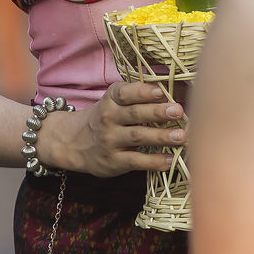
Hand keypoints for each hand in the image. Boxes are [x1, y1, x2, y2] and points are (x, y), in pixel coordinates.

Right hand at [42, 81, 186, 177]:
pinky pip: (136, 161)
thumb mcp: (112, 101)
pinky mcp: (113, 161)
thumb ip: (135, 95)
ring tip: (181, 136)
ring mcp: (110, 140)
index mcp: (110, 99)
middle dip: (157, 112)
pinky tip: (171, 160)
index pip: (125, 93)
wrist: (73, 142)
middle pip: (134, 114)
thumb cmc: (104, 117)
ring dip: (160, 136)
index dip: (142, 91)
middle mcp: (109, 118)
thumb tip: (170, 94)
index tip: (160, 91)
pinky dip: (154, 161)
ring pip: (137, 137)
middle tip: (178, 111)